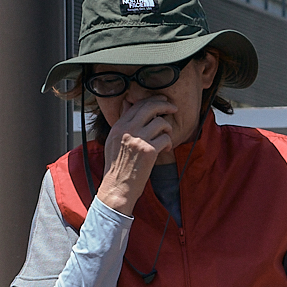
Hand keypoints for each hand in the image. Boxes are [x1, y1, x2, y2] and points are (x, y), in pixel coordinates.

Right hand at [95, 94, 176, 213]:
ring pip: (161, 123)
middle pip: (150, 107)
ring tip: (165, 138)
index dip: (152, 100)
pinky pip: (166, 139)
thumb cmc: (117, 166)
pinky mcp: (149, 151)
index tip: (162, 101)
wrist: (117, 186)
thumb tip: (129, 105)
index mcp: (118, 126)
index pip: (137, 105)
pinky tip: (165, 150)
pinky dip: (168, 144)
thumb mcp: (113, 140)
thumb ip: (123, 123)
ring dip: (168, 129)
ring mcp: (138, 140)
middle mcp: (127, 130)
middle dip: (165, 105)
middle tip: (173, 108)